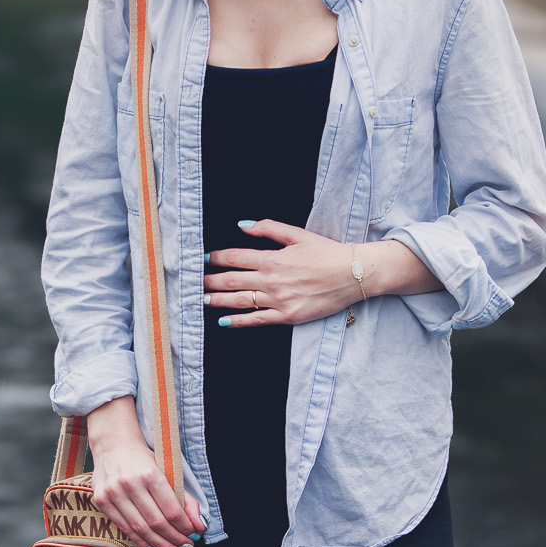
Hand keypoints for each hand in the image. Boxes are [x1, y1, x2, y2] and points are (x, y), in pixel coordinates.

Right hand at [84, 396, 202, 546]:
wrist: (112, 444)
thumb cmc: (144, 458)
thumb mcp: (168, 471)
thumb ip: (185, 498)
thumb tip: (200, 525)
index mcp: (150, 474)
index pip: (172, 510)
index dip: (185, 527)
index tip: (194, 534)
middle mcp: (130, 484)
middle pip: (157, 522)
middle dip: (175, 539)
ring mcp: (113, 493)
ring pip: (140, 528)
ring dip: (160, 544)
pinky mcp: (102, 501)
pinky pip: (124, 528)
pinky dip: (140, 541)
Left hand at [204, 220, 441, 325]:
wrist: (353, 275)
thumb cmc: (327, 252)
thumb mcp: (298, 234)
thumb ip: (269, 228)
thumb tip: (242, 225)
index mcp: (273, 258)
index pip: (235, 257)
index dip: (215, 258)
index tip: (202, 259)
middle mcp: (272, 280)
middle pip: (232, 280)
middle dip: (209, 280)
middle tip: (192, 282)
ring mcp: (279, 300)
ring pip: (240, 301)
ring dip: (217, 300)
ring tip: (201, 299)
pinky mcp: (288, 316)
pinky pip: (257, 320)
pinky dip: (238, 321)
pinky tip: (223, 320)